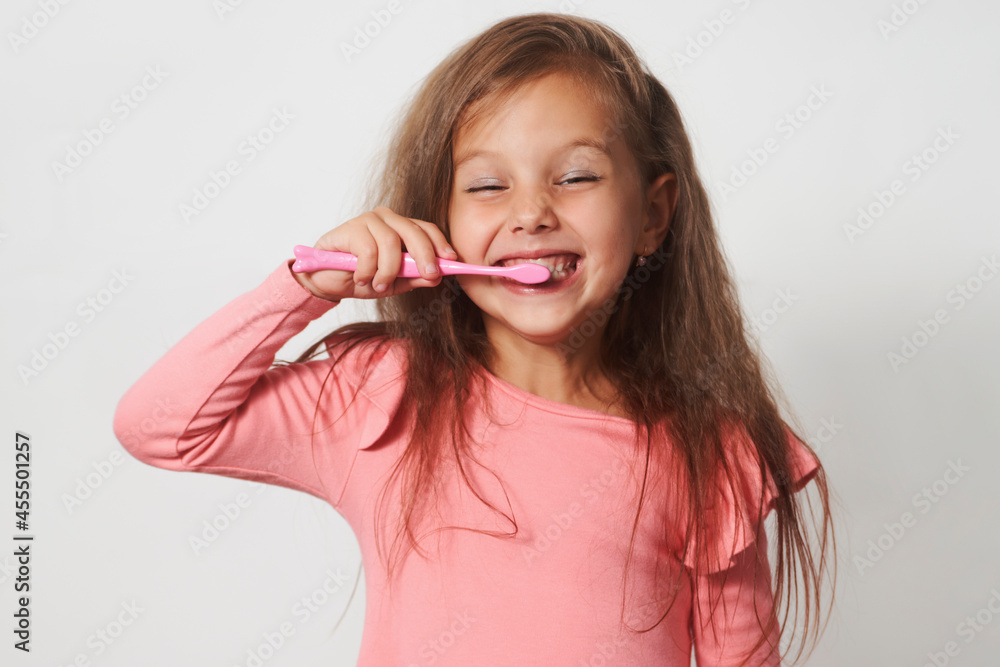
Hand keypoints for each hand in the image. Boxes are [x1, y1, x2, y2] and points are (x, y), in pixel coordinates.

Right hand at [292, 206, 457, 300]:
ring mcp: (368, 220)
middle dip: (425, 255)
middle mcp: (387, 219)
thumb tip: (437, 276)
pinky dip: (368, 270)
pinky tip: (361, 278)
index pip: (426, 229)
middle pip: (414, 231)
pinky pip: (368, 250)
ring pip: (391, 243)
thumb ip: (415, 278)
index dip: (440, 243)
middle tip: (429, 275)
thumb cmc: (362, 277)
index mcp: (401, 228)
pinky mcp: (350, 228)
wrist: (327, 281)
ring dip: (388, 270)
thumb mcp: (394, 283)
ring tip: (379, 285)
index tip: (451, 261)